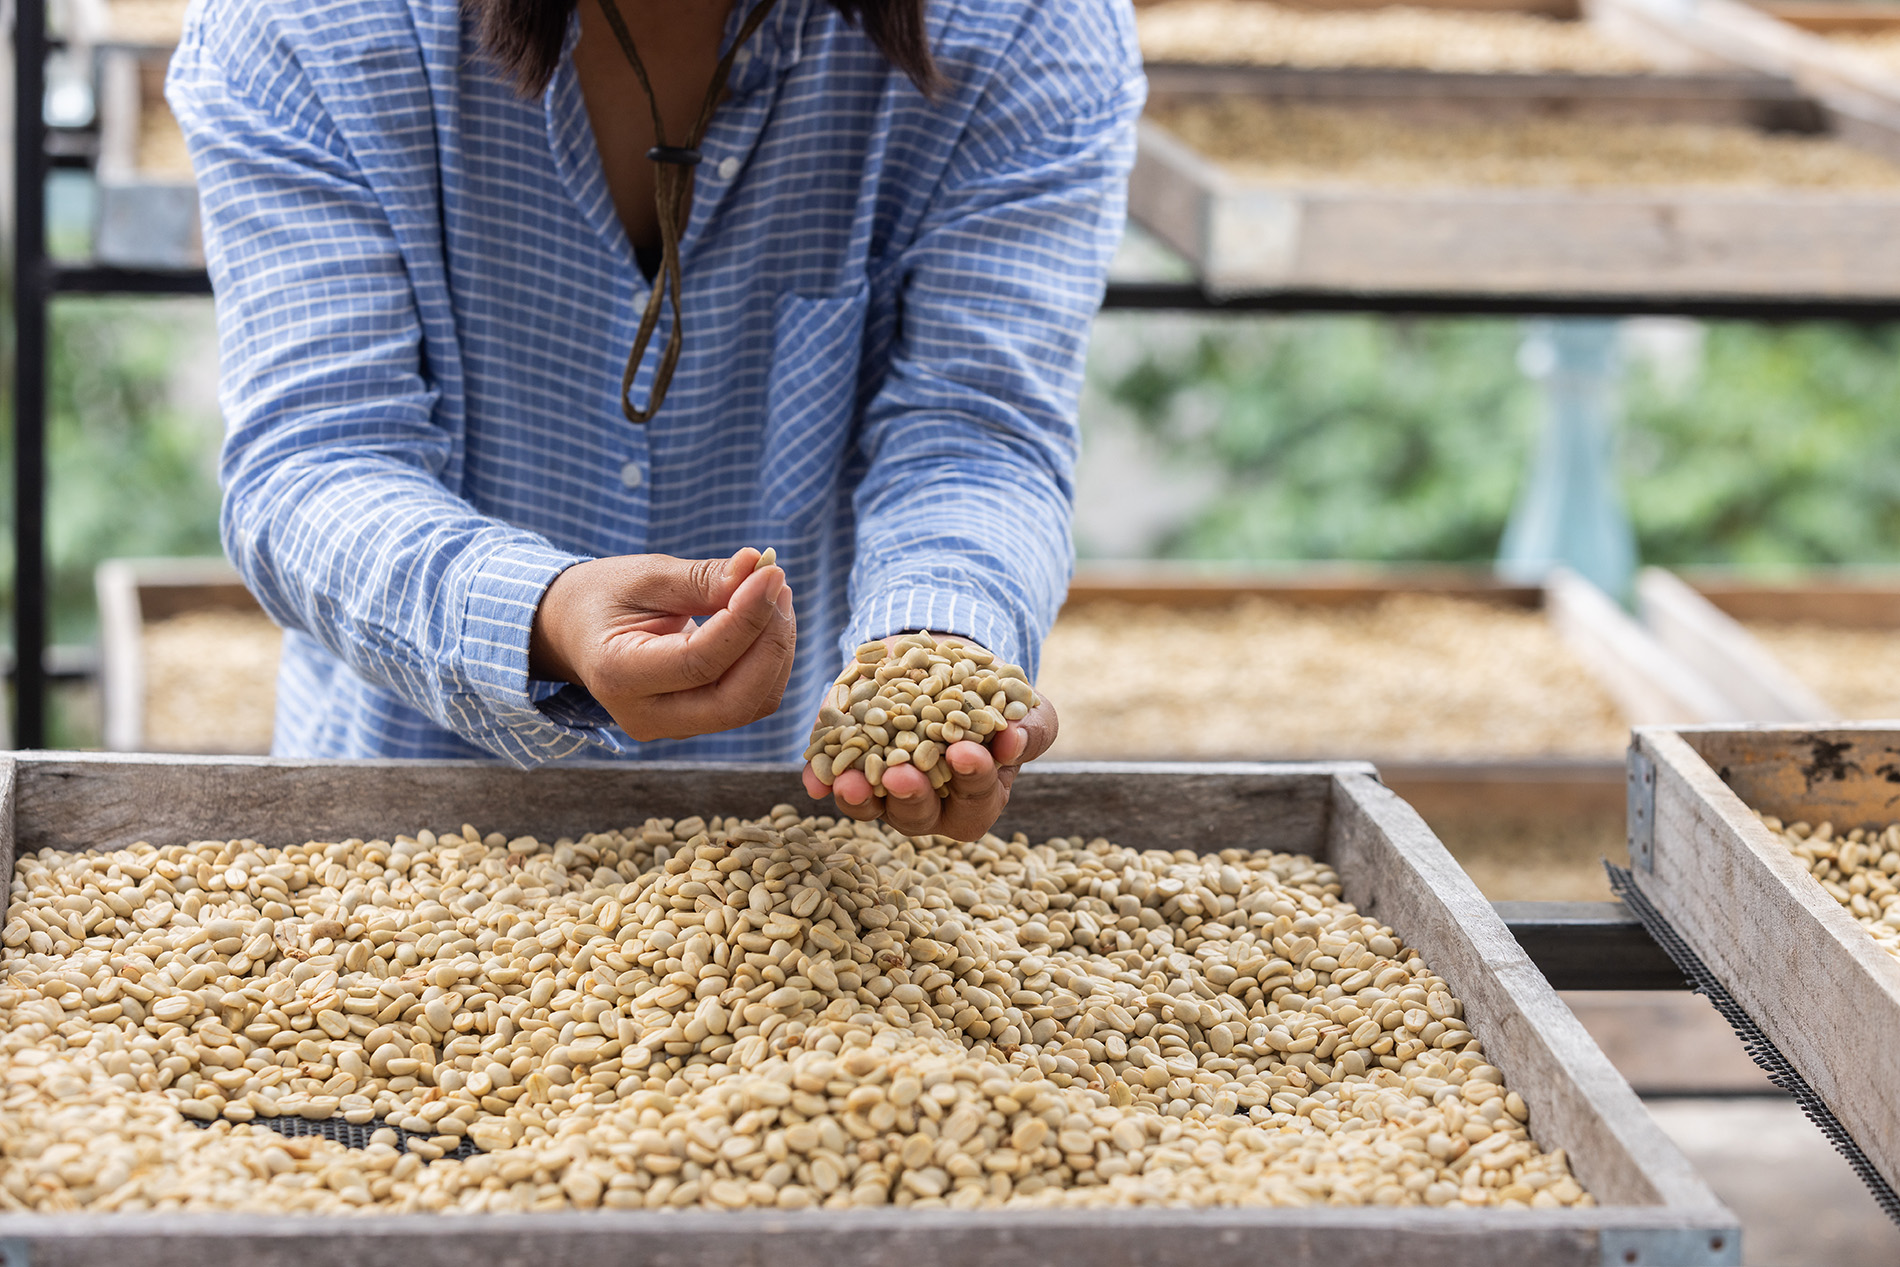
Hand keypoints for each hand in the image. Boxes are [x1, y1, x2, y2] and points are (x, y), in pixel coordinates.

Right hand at [530, 549, 795, 741]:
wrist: (577, 630)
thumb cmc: (606, 596)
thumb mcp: (646, 576)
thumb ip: (702, 578)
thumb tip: (757, 567)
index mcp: (618, 675)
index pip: (699, 662)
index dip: (745, 619)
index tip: (770, 573)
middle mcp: (645, 716)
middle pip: (733, 700)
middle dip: (770, 642)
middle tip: (778, 584)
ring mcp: (673, 727)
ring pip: (751, 704)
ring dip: (776, 649)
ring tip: (773, 594)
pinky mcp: (696, 722)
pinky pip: (750, 700)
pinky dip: (769, 660)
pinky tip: (766, 619)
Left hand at [800, 633, 1057, 841]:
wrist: (941, 660)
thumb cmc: (992, 692)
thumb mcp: (1024, 703)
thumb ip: (1030, 725)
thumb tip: (1014, 740)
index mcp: (977, 796)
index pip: (977, 798)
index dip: (973, 779)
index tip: (965, 753)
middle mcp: (929, 805)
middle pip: (919, 816)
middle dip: (909, 796)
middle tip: (900, 775)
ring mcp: (883, 792)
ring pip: (870, 808)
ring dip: (858, 798)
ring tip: (847, 780)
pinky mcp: (847, 767)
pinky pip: (831, 781)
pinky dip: (822, 777)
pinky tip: (815, 774)